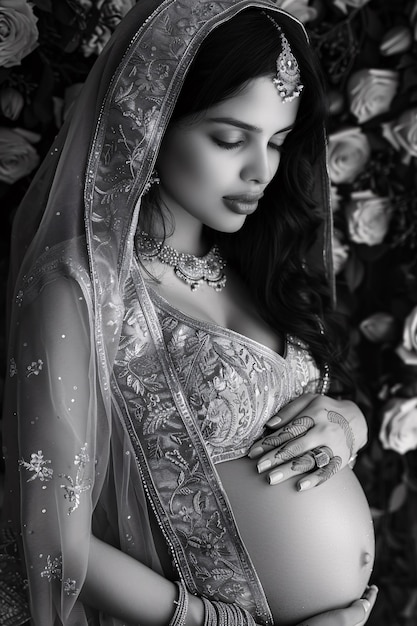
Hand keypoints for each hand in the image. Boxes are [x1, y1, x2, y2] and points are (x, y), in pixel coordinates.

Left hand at [248, 393, 367, 490]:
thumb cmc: (326, 409)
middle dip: (275, 457)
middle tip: (258, 467)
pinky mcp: (341, 459)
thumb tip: (270, 424)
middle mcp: (324, 430)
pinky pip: (328, 471)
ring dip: (289, 470)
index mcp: (314, 414)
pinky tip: (300, 486)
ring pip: (309, 460)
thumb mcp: (309, 400)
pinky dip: (314, 479)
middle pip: (296, 445)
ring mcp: (334, 446)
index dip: (270, 441)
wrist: (358, 419)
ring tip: (271, 479)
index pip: (288, 430)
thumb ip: (289, 410)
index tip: (254, 452)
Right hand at [295, 585, 377, 624]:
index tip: (373, 587)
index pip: (365, 611)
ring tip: (351, 591)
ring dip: (351, 601)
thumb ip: (355, 612)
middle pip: (357, 612)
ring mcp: (333, 625)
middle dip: (362, 599)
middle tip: (364, 587)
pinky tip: (333, 600)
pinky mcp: (322, 623)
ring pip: (347, 613)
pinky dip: (340, 604)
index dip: (371, 598)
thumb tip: (365, 603)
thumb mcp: (340, 620)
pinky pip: (337, 612)